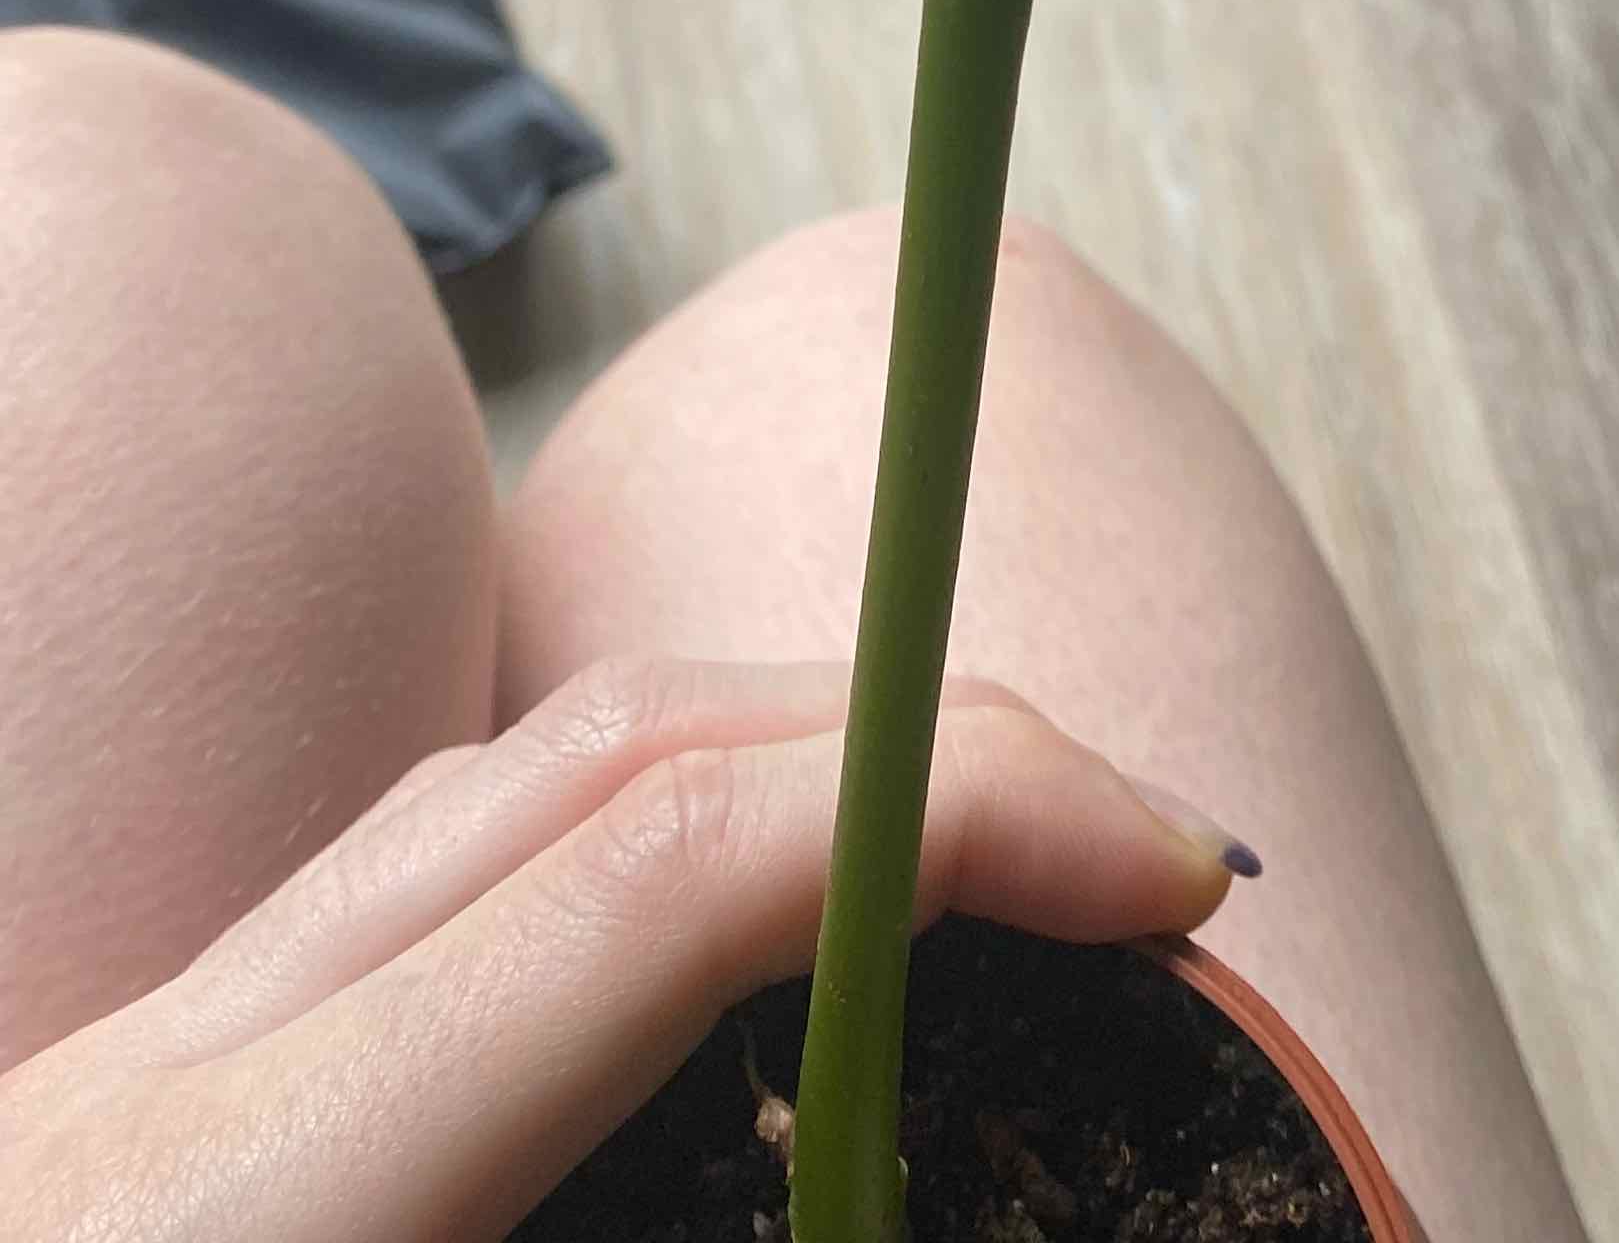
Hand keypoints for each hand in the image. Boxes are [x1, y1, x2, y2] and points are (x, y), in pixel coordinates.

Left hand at [0, 656, 1241, 1241]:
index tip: (1178, 877)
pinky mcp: (126, 1120)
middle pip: (598, 763)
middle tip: (1143, 858)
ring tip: (980, 872)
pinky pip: (418, 898)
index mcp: (246, 1221)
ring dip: (778, 768)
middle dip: (914, 738)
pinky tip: (724, 953)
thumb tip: (859, 1191)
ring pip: (497, 798)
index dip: (958, 803)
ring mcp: (132, 1084)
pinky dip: (627, 853)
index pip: (657, 867)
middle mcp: (174, 1098)